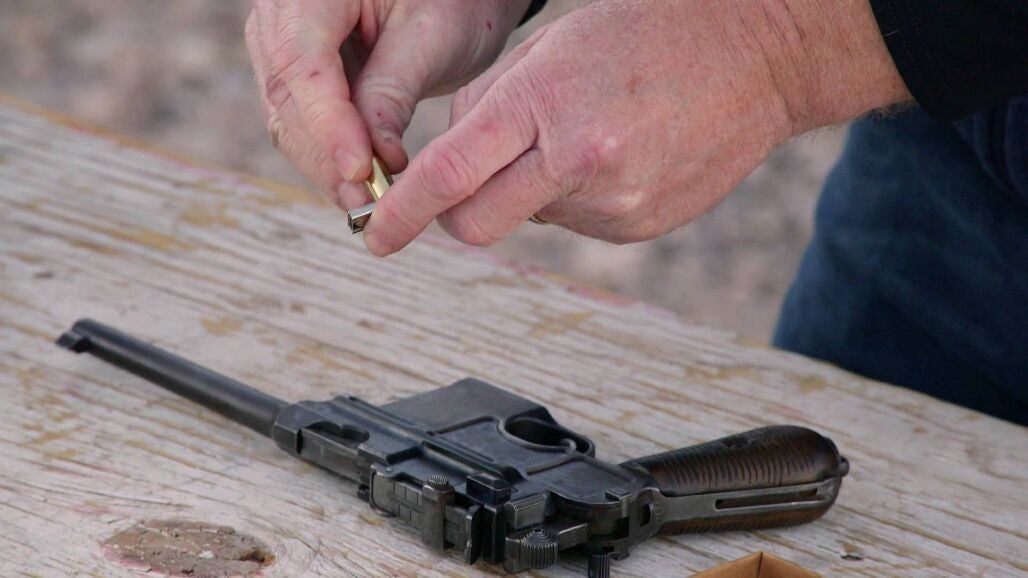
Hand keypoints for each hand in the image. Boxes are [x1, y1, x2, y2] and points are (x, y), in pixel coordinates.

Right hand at [245, 0, 529, 207]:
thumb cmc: (450, 0)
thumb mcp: (433, 36)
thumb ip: (393, 92)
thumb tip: (371, 162)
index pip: (301, 60)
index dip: (327, 122)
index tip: (359, 169)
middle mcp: (282, 14)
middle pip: (287, 96)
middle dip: (326, 156)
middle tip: (369, 201)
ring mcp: (281, 46)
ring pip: (288, 119)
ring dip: (326, 167)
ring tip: (369, 202)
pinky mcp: (296, 78)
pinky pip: (302, 126)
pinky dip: (331, 159)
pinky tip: (363, 186)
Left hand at [363, 0, 909, 254]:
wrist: (757, 54)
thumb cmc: (649, 31)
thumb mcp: (552, 44)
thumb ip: (488, 102)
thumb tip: (449, 160)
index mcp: (542, 102)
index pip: (447, 174)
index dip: (401, 213)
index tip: (374, 236)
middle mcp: (576, 161)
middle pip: (476, 225)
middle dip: (455, 213)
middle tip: (465, 184)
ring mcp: (614, 202)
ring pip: (530, 221)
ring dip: (530, 192)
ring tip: (581, 136)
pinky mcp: (641, 226)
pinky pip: (578, 225)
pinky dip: (575, 199)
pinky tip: (613, 155)